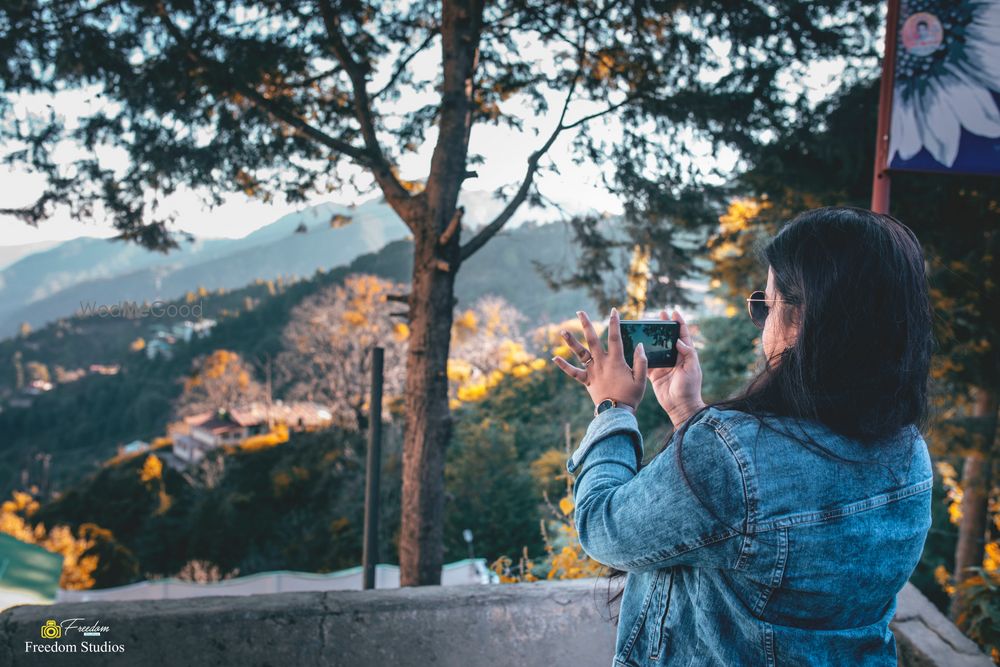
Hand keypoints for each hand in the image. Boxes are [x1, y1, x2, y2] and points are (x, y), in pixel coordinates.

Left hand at [552, 308, 647, 411]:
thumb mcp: (641, 379)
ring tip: (562, 331)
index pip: (615, 337)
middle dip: (586, 325)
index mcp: (616, 361)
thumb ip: (641, 361)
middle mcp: (602, 363)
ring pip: (580, 353)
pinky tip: (554, 358)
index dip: (614, 323)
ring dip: (571, 342)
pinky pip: (573, 373)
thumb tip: (639, 345)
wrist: (616, 412)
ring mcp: (592, 371)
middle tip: (580, 312)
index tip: (613, 311)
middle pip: (592, 340)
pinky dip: (564, 366)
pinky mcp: (587, 380)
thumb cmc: (630, 396)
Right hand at [648, 308, 705, 425]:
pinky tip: (635, 346)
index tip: (674, 312)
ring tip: (645, 326)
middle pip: (668, 338)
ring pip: (657, 348)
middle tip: (658, 314)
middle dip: (664, 326)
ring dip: (652, 338)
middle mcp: (675, 358)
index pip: (683, 335)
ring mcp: (664, 366)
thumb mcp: (692, 369)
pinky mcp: (655, 374)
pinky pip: (647, 362)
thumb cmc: (689, 388)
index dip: (679, 323)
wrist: (680, 407)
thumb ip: (687, 353)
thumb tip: (679, 340)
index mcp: (686, 355)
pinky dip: (642, 355)